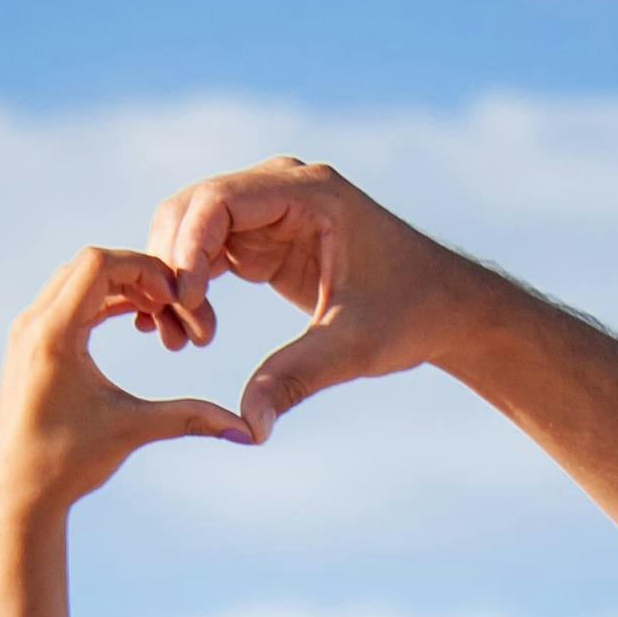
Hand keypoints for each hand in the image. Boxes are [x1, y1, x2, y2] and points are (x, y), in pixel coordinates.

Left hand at [0, 249, 252, 536]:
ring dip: (120, 287)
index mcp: (54, 334)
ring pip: (77, 279)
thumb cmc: (67, 464)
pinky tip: (134, 321)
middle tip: (172, 305)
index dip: (144, 269)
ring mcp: (27, 331)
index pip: (99, 263)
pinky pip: (69, 300)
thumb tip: (249, 432)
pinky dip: (103, 301)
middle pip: (89, 264)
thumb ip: (190, 418)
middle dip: (137, 275)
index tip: (175, 297)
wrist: (15, 493)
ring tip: (157, 314)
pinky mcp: (30, 344)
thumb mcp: (133, 431)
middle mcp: (34, 323)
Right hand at [140, 158, 495, 436]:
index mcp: (310, 192)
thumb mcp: (354, 348)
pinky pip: (206, 252)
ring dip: (174, 281)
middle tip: (172, 334)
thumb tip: (247, 428)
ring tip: (177, 342)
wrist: (446, 309)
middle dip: (171, 267)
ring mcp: (270, 209)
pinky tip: (184, 333)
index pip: (218, 200)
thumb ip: (295, 379)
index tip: (184, 305)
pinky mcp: (264, 238)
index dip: (187, 249)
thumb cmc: (413, 315)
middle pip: (192, 208)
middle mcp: (283, 187)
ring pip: (190, 230)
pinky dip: (189, 287)